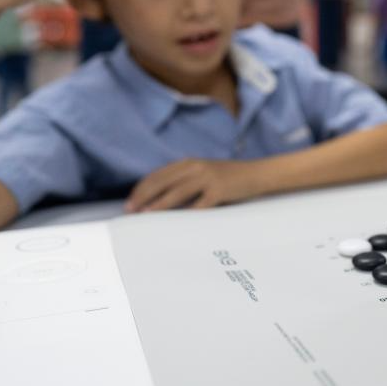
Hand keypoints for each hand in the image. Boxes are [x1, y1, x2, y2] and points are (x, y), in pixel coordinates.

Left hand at [125, 159, 265, 211]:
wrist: (256, 174)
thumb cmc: (228, 177)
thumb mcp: (204, 173)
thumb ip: (184, 180)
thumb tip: (158, 198)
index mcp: (189, 163)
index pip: (158, 175)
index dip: (142, 188)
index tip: (130, 201)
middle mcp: (196, 167)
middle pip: (163, 182)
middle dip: (144, 196)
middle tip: (131, 210)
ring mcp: (208, 178)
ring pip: (177, 192)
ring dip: (159, 204)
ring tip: (146, 214)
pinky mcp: (220, 190)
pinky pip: (200, 204)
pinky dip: (187, 213)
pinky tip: (176, 222)